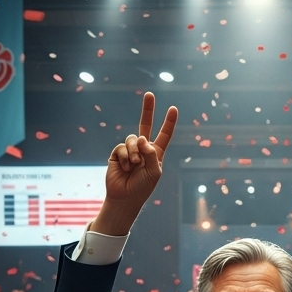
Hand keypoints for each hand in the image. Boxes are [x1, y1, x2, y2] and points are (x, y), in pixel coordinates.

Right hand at [96, 92, 177, 235]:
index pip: (164, 135)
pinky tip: (125, 167)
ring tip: (134, 165)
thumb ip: (152, 154)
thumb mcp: (154, 172)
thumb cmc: (143, 187)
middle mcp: (143, 149)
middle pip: (145, 125)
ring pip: (133, 138)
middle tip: (149, 94)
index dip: (169, 122)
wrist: (125, 198)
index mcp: (156, 153)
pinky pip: (122, 146)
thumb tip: (142, 138)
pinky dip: (125, 156)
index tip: (173, 108)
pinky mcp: (117, 153)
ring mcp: (130, 150)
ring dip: (134, 151)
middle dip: (147, 110)